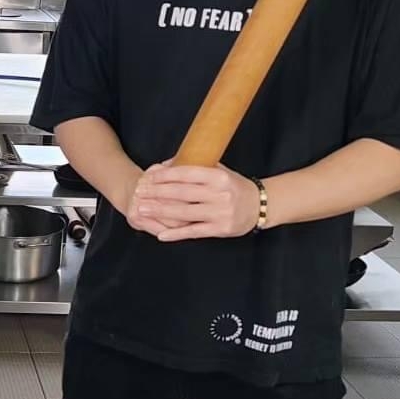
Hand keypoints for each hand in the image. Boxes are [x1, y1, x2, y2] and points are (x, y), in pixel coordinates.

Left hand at [129, 162, 259, 241]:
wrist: (260, 205)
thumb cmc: (234, 186)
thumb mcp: (219, 171)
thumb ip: (195, 166)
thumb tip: (167, 163)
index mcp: (218, 177)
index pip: (186, 174)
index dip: (165, 175)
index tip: (149, 176)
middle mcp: (220, 194)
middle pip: (182, 193)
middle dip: (157, 193)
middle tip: (139, 192)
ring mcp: (220, 213)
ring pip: (184, 213)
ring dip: (160, 212)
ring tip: (143, 210)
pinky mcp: (220, 229)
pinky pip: (194, 232)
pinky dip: (176, 234)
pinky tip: (161, 235)